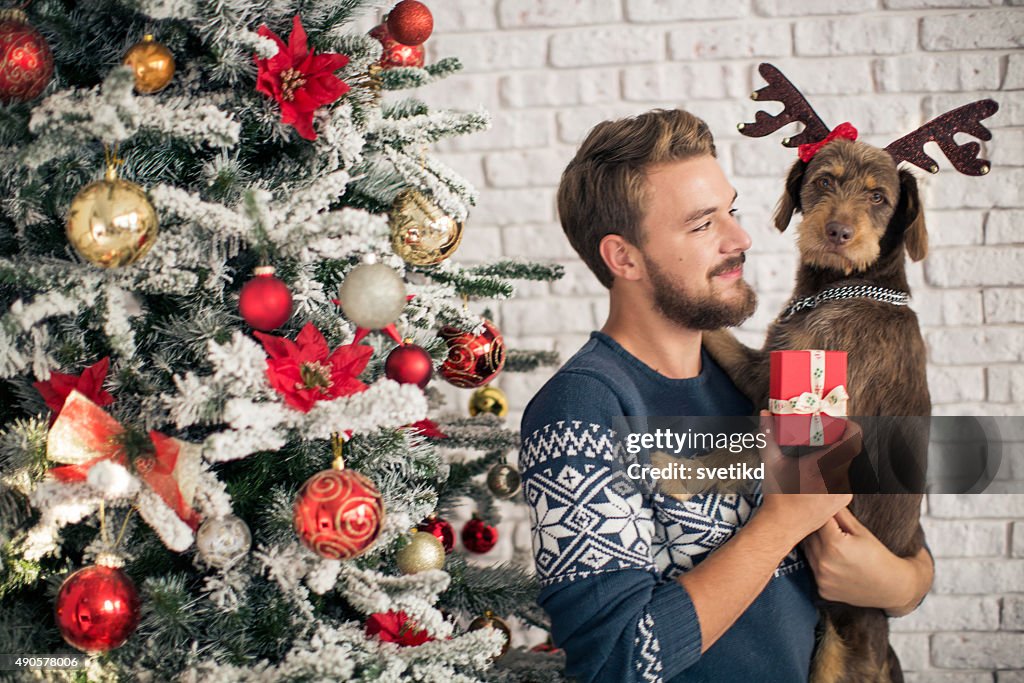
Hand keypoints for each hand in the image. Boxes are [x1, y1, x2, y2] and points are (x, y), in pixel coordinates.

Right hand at [758, 411, 860, 493]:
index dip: (851, 427)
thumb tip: (765, 415)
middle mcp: (839, 478)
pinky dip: (837, 469)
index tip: (840, 423)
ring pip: (849, 464)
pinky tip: (820, 470)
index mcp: (825, 466)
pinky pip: (846, 477)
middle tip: (826, 433)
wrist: (783, 526)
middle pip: (852, 450)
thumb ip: (768, 435)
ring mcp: (844, 490)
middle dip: (841, 439)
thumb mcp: (772, 462)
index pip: (853, 440)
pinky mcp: (844, 499)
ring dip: (839, 455)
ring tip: (821, 452)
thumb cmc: (778, 496)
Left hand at [803, 508, 932, 614]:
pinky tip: (834, 563)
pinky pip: (813, 570)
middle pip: (809, 536)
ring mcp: (822, 578)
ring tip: (834, 546)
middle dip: (817, 530)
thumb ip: (840, 514)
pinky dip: (819, 564)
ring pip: (808, 552)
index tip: (825, 513)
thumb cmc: (879, 557)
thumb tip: (826, 499)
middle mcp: (824, 563)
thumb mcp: (861, 531)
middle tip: (830, 529)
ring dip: (816, 546)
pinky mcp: (822, 590)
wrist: (892, 587)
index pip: (817, 520)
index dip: (822, 515)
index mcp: (834, 545)